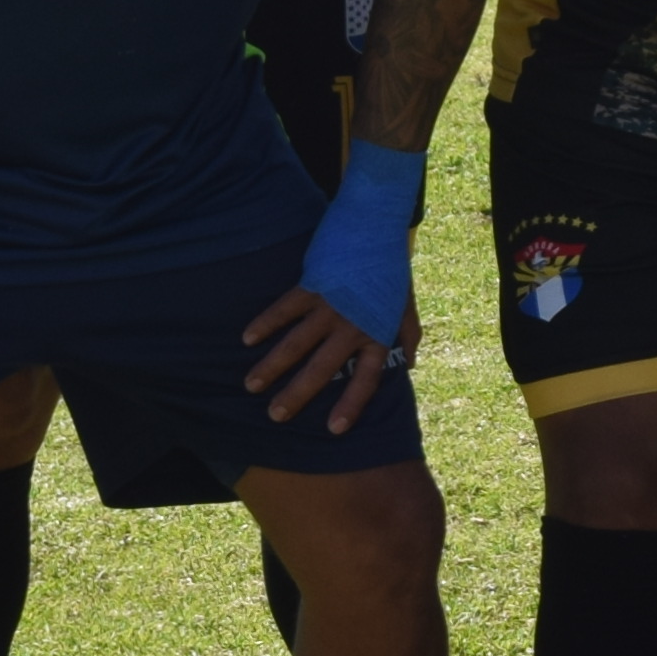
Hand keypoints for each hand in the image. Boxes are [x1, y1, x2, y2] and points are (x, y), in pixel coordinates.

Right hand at [239, 285, 416, 431]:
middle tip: (275, 416)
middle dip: (297, 395)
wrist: (377, 227)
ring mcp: (330, 307)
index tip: (334, 429)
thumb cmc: (391, 269)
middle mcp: (352, 326)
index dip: (351, 405)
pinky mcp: (311, 287)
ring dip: (272, 367)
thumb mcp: (406, 305)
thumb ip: (408, 336)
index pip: (366, 379)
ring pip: (295, 345)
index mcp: (377, 335)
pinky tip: (248, 339)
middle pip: (322, 369)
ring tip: (252, 386)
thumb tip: (408, 366)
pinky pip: (283, 311)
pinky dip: (264, 325)